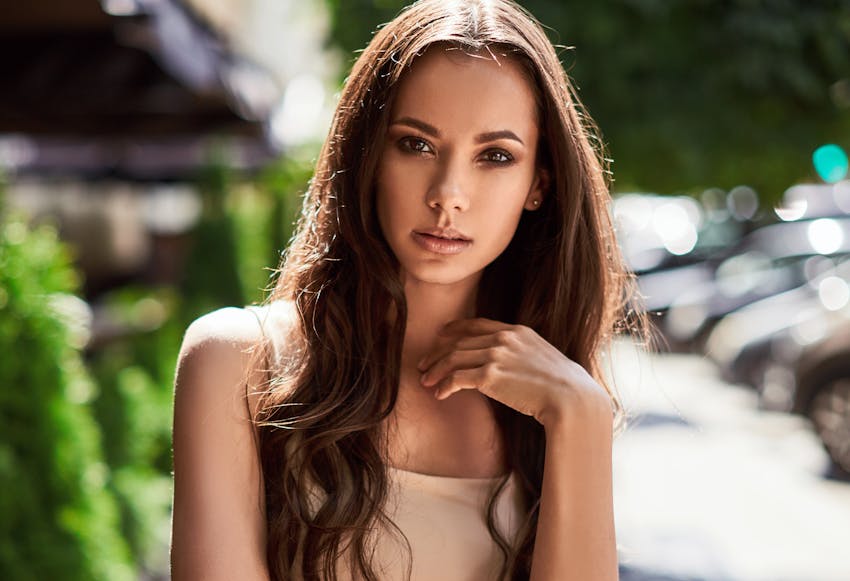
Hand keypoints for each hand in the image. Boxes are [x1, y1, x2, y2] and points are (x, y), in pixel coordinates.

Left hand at [417, 318, 612, 427]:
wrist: (570, 398)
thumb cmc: (562, 386)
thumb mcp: (542, 358)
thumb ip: (521, 355)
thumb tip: (504, 367)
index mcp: (517, 331)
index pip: (477, 324)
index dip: (455, 328)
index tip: (441, 335)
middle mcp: (504, 339)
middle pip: (459, 342)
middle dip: (437, 354)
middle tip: (423, 365)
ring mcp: (496, 355)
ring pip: (454, 358)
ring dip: (436, 371)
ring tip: (425, 382)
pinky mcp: (490, 376)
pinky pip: (457, 378)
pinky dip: (445, 386)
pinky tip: (440, 394)